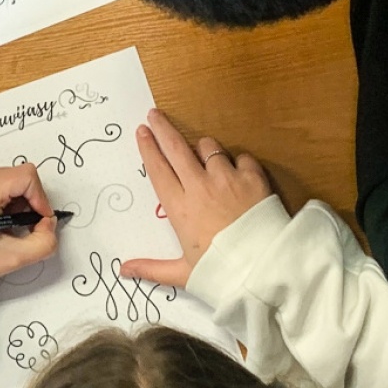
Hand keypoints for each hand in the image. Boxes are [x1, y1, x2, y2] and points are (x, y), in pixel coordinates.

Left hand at [0, 165, 59, 281]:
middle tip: (21, 228)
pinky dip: (12, 202)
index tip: (37, 221)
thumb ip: (43, 242)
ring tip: (8, 226)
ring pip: (17, 181)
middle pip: (23, 177)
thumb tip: (49, 223)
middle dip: (31, 203)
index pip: (28, 177)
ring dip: (21, 204)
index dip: (40, 200)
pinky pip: (6, 185)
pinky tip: (1, 221)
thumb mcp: (13, 257)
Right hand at [121, 109, 271, 287]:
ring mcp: (227, 179)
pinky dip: (238, 162)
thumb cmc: (221, 273)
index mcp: (179, 208)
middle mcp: (199, 186)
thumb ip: (153, 268)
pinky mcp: (253, 178)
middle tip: (155, 115)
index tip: (142, 131)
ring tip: (204, 155)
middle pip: (176, 148)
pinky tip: (239, 172)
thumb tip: (123, 271)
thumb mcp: (184, 273)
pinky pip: (242, 157)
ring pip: (209, 147)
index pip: (158, 169)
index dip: (148, 148)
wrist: (264, 269)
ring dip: (204, 148)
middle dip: (163, 128)